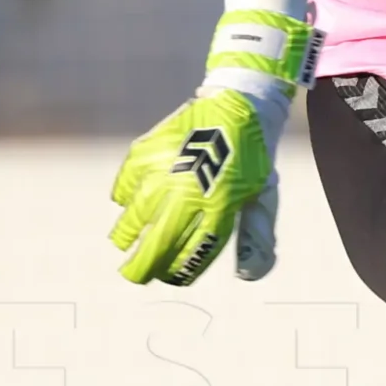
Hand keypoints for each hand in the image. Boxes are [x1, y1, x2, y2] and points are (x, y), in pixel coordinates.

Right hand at [109, 92, 280, 286]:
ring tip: (124, 242)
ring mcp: (163, 173)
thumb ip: (255, 235)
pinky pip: (124, 186)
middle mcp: (188, 193)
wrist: (235, 107)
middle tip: (132, 275)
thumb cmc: (250, 157)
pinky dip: (123, 197)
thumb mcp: (262, 195)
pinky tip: (128, 203)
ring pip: (134, 218)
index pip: (193, 252)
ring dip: (127, 235)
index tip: (168, 278)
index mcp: (221, 206)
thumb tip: (249, 275)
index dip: (179, 270)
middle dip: (142, 266)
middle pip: (158, 243)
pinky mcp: (145, 153)